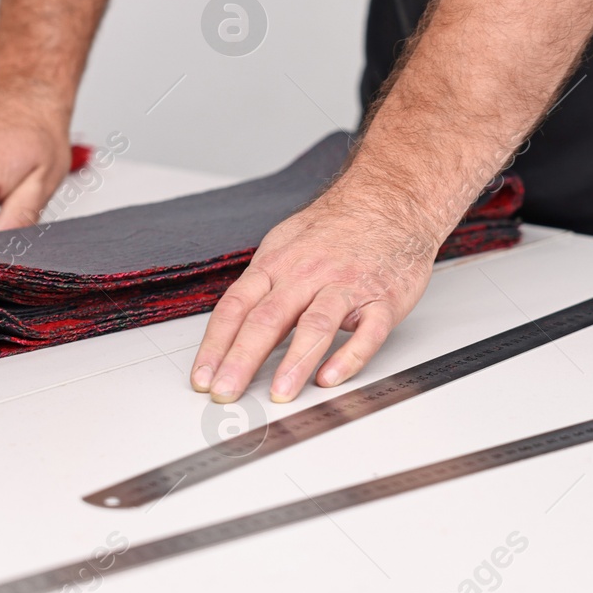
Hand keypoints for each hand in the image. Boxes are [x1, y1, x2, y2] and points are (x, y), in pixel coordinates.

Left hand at [190, 182, 443, 403]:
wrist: (391, 199)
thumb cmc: (337, 227)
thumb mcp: (286, 243)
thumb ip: (262, 283)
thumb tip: (231, 325)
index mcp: (277, 264)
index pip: (236, 307)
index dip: (215, 345)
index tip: (202, 376)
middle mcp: (307, 275)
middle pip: (267, 320)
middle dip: (242, 360)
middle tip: (225, 391)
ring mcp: (346, 287)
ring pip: (316, 325)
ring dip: (294, 361)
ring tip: (279, 393)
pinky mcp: (383, 300)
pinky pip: (368, 332)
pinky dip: (349, 357)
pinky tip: (331, 377)